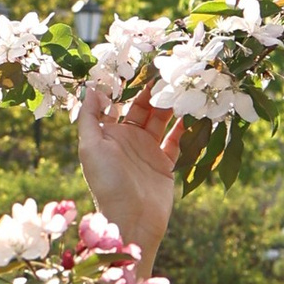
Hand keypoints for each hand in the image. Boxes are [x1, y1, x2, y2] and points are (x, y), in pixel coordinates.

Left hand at [76, 84, 183, 264]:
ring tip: (181, 84)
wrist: (133, 220)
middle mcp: (127, 140)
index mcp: (108, 135)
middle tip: (166, 69)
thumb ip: (90, 118)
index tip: (138, 64)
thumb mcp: (90, 147)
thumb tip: (94, 88)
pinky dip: (184, 125)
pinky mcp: (165, 163)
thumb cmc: (107, 183)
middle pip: (142, 108)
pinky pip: (177, 139)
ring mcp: (147, 151)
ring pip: (161, 120)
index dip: (126, 85)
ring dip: (170, 104)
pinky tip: (193, 109)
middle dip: (153, 90)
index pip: (117, 103)